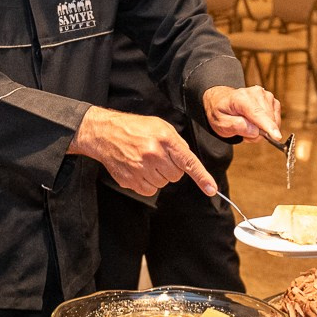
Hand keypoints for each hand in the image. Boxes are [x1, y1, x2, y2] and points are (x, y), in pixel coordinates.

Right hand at [70, 107, 215, 195]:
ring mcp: (141, 169)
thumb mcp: (160, 126)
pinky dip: (147, 183)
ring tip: (145, 161)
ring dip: (158, 176)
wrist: (105, 133)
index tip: (211, 189)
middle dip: (171, 169)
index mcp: (165, 139)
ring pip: (163, 184)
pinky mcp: (130, 180)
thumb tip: (187, 160)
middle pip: (176, 176)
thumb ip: (177, 142)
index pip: (188, 162)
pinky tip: (139, 170)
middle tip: (158, 157)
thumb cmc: (134, 128)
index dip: (202, 177)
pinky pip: (149, 191)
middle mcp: (154, 154)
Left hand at [201, 85, 282, 142]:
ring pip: (272, 121)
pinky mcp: (272, 100)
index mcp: (240, 98)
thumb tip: (255, 131)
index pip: (257, 113)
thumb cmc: (221, 112)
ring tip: (248, 126)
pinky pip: (275, 119)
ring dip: (262, 130)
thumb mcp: (220, 123)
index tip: (277, 137)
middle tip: (244, 133)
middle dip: (258, 133)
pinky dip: (267, 126)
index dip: (268, 125)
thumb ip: (236, 126)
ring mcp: (266, 95)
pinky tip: (256, 123)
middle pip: (266, 120)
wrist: (222, 100)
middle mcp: (256, 93)